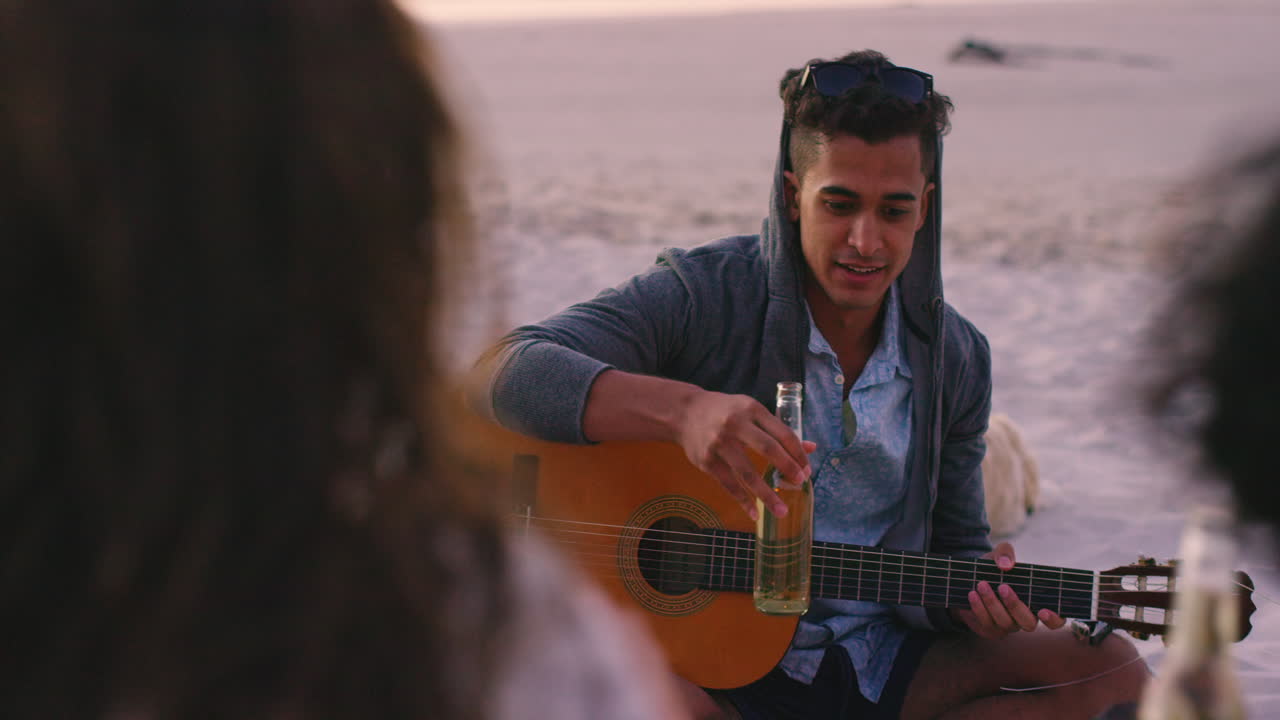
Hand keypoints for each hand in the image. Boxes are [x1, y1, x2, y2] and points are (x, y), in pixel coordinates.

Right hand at [674, 389, 814, 520]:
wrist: (684, 412)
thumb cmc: (726, 412)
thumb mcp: (752, 412)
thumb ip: (779, 430)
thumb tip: (811, 448)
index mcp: (752, 410)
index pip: (782, 433)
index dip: (798, 454)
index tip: (807, 470)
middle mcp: (735, 425)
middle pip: (768, 449)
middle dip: (787, 469)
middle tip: (800, 484)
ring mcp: (719, 444)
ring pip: (747, 473)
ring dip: (767, 495)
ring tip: (782, 511)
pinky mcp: (706, 460)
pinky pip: (729, 484)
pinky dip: (743, 500)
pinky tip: (755, 513)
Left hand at [950, 542, 1066, 638]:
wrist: (970, 579)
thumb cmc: (994, 568)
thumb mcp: (999, 556)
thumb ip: (1005, 553)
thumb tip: (1006, 565)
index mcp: (1038, 603)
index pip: (1056, 620)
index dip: (1054, 619)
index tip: (1043, 611)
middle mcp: (1026, 618)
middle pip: (1028, 623)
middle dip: (1015, 605)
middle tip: (1002, 587)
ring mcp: (1008, 626)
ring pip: (1005, 623)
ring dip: (992, 603)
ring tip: (981, 584)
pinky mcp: (990, 630)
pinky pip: (987, 624)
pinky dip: (979, 608)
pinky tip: (973, 594)